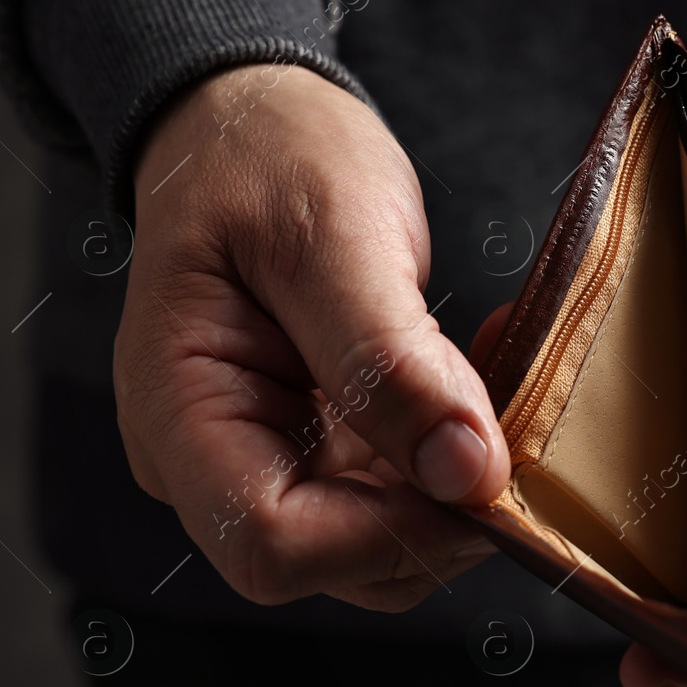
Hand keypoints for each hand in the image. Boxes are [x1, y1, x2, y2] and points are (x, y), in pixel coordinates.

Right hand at [120, 64, 509, 610]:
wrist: (250, 125)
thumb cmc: (267, 158)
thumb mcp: (332, 236)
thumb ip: (390, 361)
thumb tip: (466, 473)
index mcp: (178, 412)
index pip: (272, 544)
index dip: (390, 532)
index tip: (481, 470)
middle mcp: (210, 460)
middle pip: (335, 562)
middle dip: (438, 512)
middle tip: (508, 419)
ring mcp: (266, 460)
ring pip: (382, 544)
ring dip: (458, 486)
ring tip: (497, 384)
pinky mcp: (319, 450)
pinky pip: (397, 495)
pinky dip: (454, 457)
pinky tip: (480, 384)